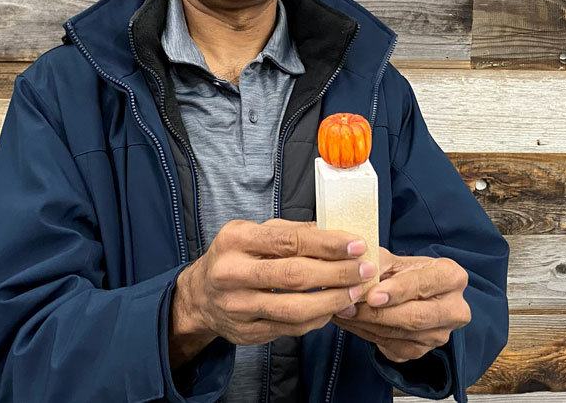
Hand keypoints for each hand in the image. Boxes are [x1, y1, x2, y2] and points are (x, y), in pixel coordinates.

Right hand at [168, 219, 376, 367]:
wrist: (200, 296)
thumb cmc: (236, 257)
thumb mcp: (254, 233)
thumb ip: (292, 232)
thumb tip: (335, 233)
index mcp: (235, 239)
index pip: (288, 241)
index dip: (326, 244)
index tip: (356, 245)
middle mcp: (231, 273)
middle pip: (293, 275)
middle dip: (336, 273)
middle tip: (365, 270)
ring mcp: (237, 307)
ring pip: (293, 308)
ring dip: (331, 301)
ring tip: (355, 292)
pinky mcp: (246, 332)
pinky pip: (289, 329)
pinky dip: (317, 319)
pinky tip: (334, 308)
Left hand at [331, 247, 469, 362]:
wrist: (412, 293)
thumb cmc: (404, 272)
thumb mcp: (394, 260)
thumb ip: (379, 263)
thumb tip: (359, 273)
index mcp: (451, 277)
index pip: (424, 284)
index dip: (397, 291)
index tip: (372, 295)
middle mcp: (454, 309)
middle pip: (415, 317)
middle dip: (378, 314)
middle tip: (348, 307)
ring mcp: (440, 334)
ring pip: (400, 335)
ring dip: (366, 325)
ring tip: (342, 312)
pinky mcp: (422, 351)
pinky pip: (392, 347)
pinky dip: (367, 335)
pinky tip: (351, 322)